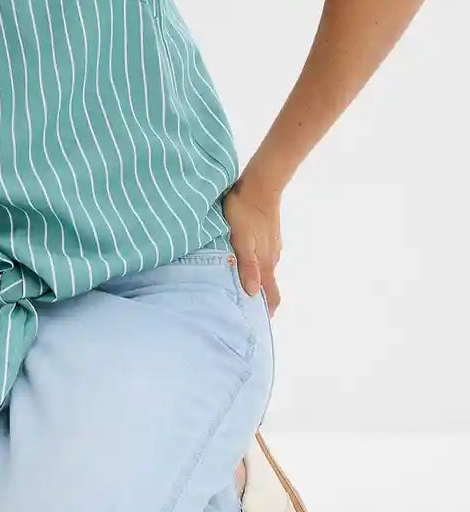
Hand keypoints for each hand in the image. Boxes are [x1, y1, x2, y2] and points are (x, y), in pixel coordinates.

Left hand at [221, 180, 282, 317]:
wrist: (260, 184)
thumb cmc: (243, 211)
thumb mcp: (241, 239)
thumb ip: (247, 265)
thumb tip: (253, 293)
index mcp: (265, 263)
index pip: (271, 296)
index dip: (267, 312)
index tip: (257, 326)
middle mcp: (271, 259)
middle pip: (269, 288)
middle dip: (260, 302)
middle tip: (243, 313)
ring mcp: (271, 248)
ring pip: (265, 273)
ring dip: (256, 285)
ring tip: (240, 292)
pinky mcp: (268, 237)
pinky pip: (263, 259)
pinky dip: (256, 269)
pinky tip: (244, 266)